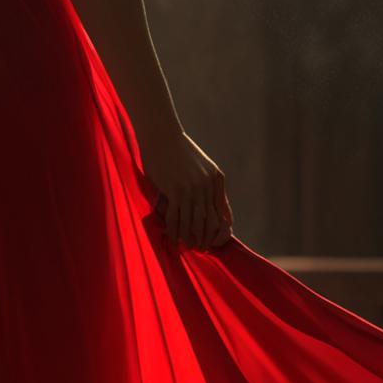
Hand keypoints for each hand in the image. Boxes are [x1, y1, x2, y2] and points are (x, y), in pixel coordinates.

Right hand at [138, 125, 231, 249]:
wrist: (161, 134)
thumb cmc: (178, 150)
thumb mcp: (202, 167)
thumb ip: (209, 186)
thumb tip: (213, 209)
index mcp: (216, 180)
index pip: (222, 213)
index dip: (217, 231)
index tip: (211, 241)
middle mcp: (207, 186)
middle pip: (209, 221)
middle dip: (205, 238)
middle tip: (199, 248)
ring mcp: (191, 189)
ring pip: (193, 223)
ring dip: (189, 238)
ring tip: (186, 247)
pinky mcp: (175, 190)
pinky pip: (176, 217)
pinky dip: (174, 231)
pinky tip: (172, 238)